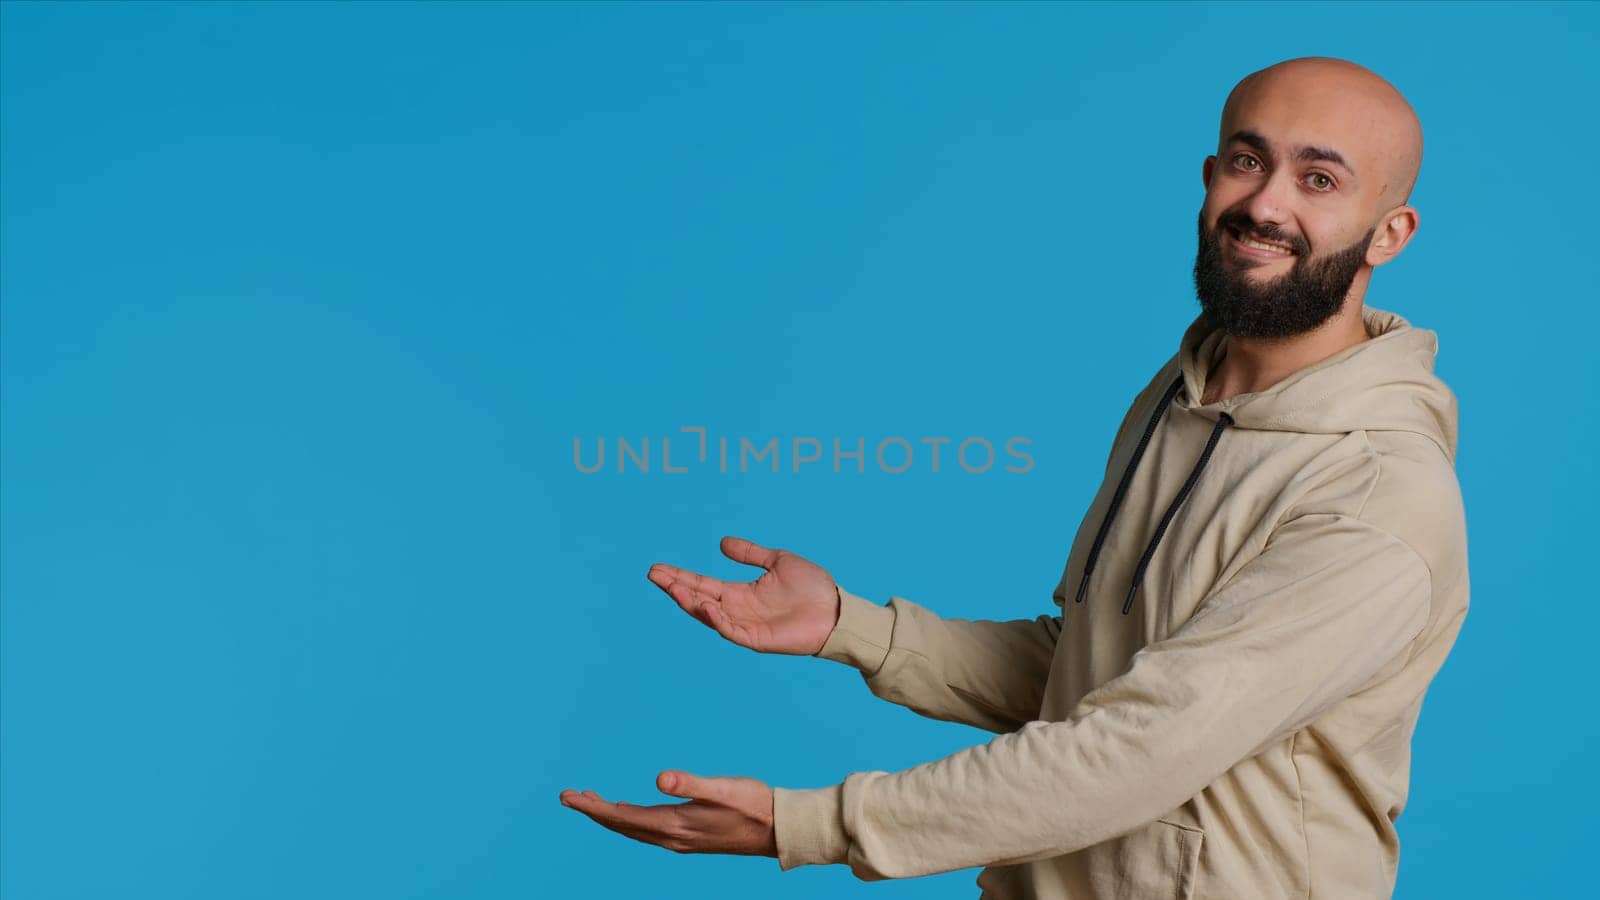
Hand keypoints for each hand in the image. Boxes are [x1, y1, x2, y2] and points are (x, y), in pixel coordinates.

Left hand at [558, 770, 776, 857]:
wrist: (779, 830)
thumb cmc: (754, 805)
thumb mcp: (722, 789)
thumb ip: (690, 784)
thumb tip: (658, 779)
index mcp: (674, 825)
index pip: (622, 818)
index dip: (593, 808)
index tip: (568, 797)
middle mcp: (672, 838)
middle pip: (622, 826)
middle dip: (594, 811)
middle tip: (567, 796)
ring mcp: (680, 840)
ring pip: (633, 829)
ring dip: (609, 815)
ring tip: (590, 802)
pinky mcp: (689, 837)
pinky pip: (647, 830)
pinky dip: (629, 819)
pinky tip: (628, 810)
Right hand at [648, 536, 839, 655]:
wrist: (837, 609)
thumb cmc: (812, 586)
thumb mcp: (777, 560)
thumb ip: (750, 554)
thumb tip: (722, 543)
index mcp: (741, 592)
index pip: (703, 584)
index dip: (681, 577)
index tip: (659, 568)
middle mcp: (738, 610)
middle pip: (698, 599)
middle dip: (676, 587)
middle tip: (653, 574)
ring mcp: (745, 626)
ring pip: (709, 616)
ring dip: (690, 602)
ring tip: (673, 587)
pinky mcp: (757, 640)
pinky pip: (730, 631)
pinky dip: (716, 619)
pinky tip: (704, 604)